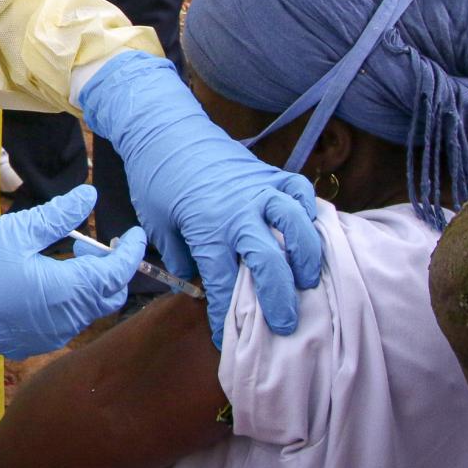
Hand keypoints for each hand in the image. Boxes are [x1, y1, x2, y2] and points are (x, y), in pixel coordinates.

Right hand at [0, 185, 145, 391]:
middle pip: (111, 294)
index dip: (132, 251)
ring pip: (92, 308)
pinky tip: (49, 279)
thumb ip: (58, 216)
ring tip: (68, 255)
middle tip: (91, 242)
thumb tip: (89, 196)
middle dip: (112, 267)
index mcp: (68, 290)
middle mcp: (69, 318)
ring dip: (91, 282)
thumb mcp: (15, 232)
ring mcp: (55, 334)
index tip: (135, 231)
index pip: (119, 272)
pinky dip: (73, 297)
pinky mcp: (39, 341)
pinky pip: (71, 319)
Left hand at [76, 51, 320, 347]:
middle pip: (270, 263)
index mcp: (207, 228)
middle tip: (285, 324)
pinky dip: (310, 211)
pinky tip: (311, 231)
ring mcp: (260, 190)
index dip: (227, 315)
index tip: (229, 338)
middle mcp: (240, 211)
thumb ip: (180, 257)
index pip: (224, 283)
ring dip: (307, 257)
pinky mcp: (270, 173)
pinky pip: (300, 192)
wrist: (165, 130)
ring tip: (307, 281)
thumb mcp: (157, 224)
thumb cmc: (156, 179)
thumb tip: (196, 281)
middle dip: (279, 299)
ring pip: (297, 226)